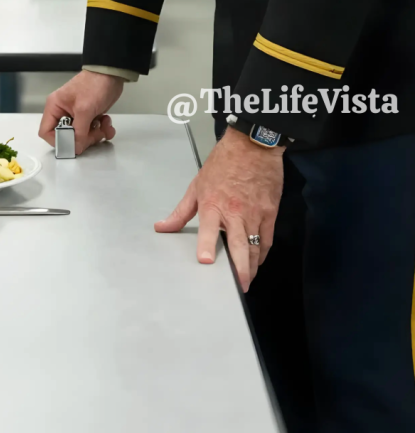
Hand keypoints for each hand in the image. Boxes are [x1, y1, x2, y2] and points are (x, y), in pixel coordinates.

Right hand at [39, 70, 121, 154]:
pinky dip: (101, 130)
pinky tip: (107, 122)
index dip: (58, 141)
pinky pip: (92, 130)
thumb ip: (79, 131)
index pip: (46, 131)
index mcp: (55, 107)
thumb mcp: (84, 109)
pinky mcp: (89, 116)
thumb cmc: (94, 86)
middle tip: (94, 134)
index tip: (73, 144)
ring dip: (94, 135)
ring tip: (103, 126)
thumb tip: (75, 148)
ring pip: (81, 135)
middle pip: (66, 136)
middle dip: (82, 138)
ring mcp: (77, 115)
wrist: (111, 73)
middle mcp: (63, 112)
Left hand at [154, 127, 284, 291]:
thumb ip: (181, 212)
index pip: (209, 230)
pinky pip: (267, 239)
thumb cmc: (222, 164)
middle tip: (239, 287)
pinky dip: (262, 253)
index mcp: (213, 205)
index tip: (206, 261)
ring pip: (255, 247)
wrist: (252, 145)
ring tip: (247, 281)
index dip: (208, 246)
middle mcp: (235, 213)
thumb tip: (162, 227)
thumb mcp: (196, 185)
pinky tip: (257, 261)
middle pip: (239, 246)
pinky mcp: (270, 212)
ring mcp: (255, 214)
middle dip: (240, 270)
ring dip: (252, 267)